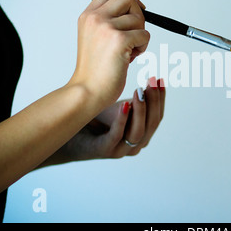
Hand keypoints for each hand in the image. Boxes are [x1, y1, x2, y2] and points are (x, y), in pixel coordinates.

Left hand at [47, 77, 165, 162]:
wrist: (69, 131)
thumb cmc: (96, 119)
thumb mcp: (121, 107)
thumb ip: (136, 101)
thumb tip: (153, 82)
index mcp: (142, 134)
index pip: (158, 116)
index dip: (160, 98)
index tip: (160, 80)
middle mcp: (135, 145)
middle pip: (152, 124)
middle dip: (154, 101)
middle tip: (152, 82)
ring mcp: (120, 150)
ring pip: (138, 132)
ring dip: (141, 110)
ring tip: (140, 91)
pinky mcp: (104, 150)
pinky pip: (117, 135)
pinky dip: (122, 119)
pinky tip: (124, 104)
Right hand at [69, 0, 149, 108]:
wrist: (87, 91)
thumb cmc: (94, 70)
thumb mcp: (95, 38)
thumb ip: (109, 23)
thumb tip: (136, 11)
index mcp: (88, 16)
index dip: (129, 0)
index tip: (136, 10)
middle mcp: (95, 18)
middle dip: (139, 14)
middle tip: (136, 34)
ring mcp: (106, 27)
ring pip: (139, 20)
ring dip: (140, 37)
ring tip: (128, 52)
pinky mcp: (119, 40)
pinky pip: (144, 35)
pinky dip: (142, 47)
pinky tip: (129, 58)